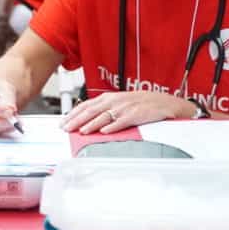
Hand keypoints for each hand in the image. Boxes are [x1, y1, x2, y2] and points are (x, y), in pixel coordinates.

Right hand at [0, 78, 18, 134]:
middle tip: (13, 121)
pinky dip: (2, 130)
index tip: (10, 111)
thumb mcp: (5, 89)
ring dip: (1, 127)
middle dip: (0, 121)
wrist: (0, 95)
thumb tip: (11, 111)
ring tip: (14, 122)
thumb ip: (8, 99)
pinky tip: (10, 126)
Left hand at [61, 91, 194, 134]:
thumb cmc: (142, 104)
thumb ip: (105, 110)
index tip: (63, 122)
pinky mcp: (137, 115)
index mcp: (110, 98)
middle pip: (92, 110)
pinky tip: (104, 131)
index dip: (74, 114)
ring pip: (105, 116)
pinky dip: (113, 126)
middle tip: (66, 129)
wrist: (164, 103)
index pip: (87, 105)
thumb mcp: (120, 103)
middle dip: (77, 120)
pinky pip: (122, 121)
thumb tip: (87, 121)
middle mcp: (116, 101)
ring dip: (92, 124)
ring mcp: (126, 107)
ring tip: (82, 131)